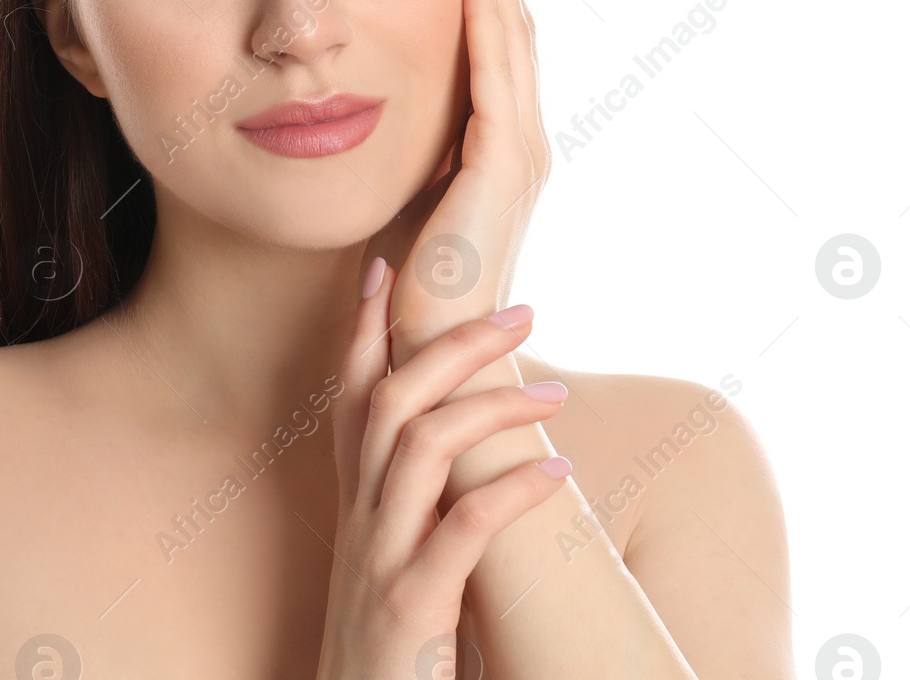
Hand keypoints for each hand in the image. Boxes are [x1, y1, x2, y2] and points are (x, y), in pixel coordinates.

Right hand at [314, 257, 570, 678]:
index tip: (386, 268)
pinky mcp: (410, 605)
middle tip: (521, 312)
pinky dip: (513, 490)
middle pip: (392, 399)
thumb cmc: (392, 650)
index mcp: (356, 506)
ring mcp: (380, 560)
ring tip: (558, 392)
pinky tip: (559, 473)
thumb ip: (419, 510)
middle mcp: (360, 520)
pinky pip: (461, 529)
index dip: (363, 329)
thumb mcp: (397, 565)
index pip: (350, 395)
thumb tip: (472, 455)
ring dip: (493, 406)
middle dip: (454, 344)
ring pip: (420, 446)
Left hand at [361, 0, 550, 365]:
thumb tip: (366, 112)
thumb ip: (410, 156)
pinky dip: (488, 17)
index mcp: (498, 147)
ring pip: (509, 36)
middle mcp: (520, 142)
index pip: (494, 46)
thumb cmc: (412, 289)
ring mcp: (517, 152)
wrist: (433, 354)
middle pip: (510, 27)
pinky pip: (495, 72)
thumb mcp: (409, 200)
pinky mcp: (499, 166)